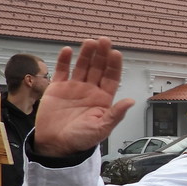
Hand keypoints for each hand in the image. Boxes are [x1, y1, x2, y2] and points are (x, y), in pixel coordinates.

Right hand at [34, 38, 134, 156]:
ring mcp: (74, 88)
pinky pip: (62, 71)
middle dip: (102, 55)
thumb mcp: (101, 128)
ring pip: (82, 66)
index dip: (114, 66)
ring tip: (90, 42)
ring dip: (86, 54)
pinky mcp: (57, 88)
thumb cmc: (81, 139)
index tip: (116, 53)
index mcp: (103, 99)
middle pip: (98, 68)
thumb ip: (115, 114)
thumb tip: (131, 101)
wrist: (55, 145)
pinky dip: (64, 60)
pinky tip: (68, 50)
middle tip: (104, 41)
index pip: (112, 78)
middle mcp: (90, 90)